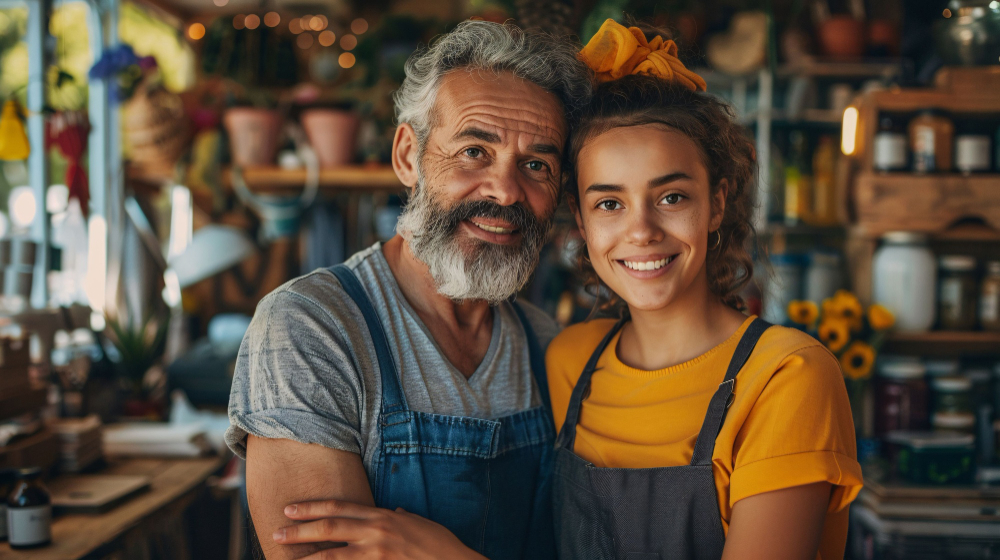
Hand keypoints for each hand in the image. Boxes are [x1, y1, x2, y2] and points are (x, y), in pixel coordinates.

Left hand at [273, 499, 486, 559]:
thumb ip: (400, 517)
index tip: (291, 509)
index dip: (312, 508)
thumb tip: (391, 512)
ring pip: (331, 556)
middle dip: (299, 529)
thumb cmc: (439, 544)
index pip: (339, 507)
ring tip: (284, 557)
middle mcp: (375, 532)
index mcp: (381, 516)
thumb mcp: (418, 522)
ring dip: (305, 557)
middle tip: (276, 530)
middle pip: (329, 528)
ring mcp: (376, 554)